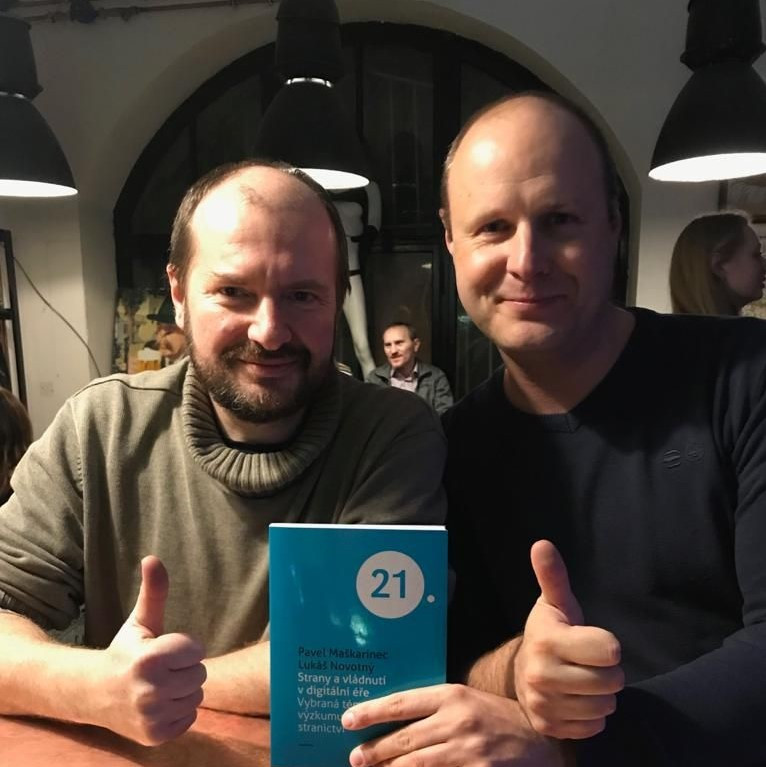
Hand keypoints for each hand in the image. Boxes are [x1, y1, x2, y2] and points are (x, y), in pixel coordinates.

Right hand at [96, 556, 206, 744]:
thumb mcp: (140, 621)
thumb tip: (153, 558)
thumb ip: (154, 591)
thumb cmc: (126, 652)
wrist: (95, 693)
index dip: (184, 647)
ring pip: (196, 696)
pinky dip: (178, 711)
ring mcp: (151, 716)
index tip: (164, 650)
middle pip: (200, 674)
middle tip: (161, 669)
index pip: (197, 650)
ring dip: (183, 690)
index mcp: (149, 658)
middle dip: (184, 668)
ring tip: (159, 685)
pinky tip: (159, 704)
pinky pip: (189, 717)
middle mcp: (150, 690)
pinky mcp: (154, 735)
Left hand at [341, 684, 567, 766]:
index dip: (371, 712)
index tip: (347, 719)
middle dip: (374, 750)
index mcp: (451, 695)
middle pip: (404, 739)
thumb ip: (433, 708)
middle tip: (355, 758)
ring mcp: (467, 751)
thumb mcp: (465, 701)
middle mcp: (457, 720)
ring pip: (416, 765)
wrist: (539, 739)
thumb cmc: (495, 717)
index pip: (401, 703)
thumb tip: (393, 720)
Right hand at [514, 540, 623, 738]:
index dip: (607, 645)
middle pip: (612, 682)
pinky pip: (594, 728)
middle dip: (608, 673)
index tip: (591, 641)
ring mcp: (545, 704)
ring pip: (605, 707)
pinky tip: (576, 701)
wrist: (519, 674)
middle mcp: (542, 674)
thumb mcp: (553, 604)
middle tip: (589, 663)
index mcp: (548, 640)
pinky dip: (591, 717)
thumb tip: (542, 544)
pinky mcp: (549, 728)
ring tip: (583, 681)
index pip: (610, 650)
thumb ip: (553, 576)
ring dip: (601, 696)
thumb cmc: (548, 634)